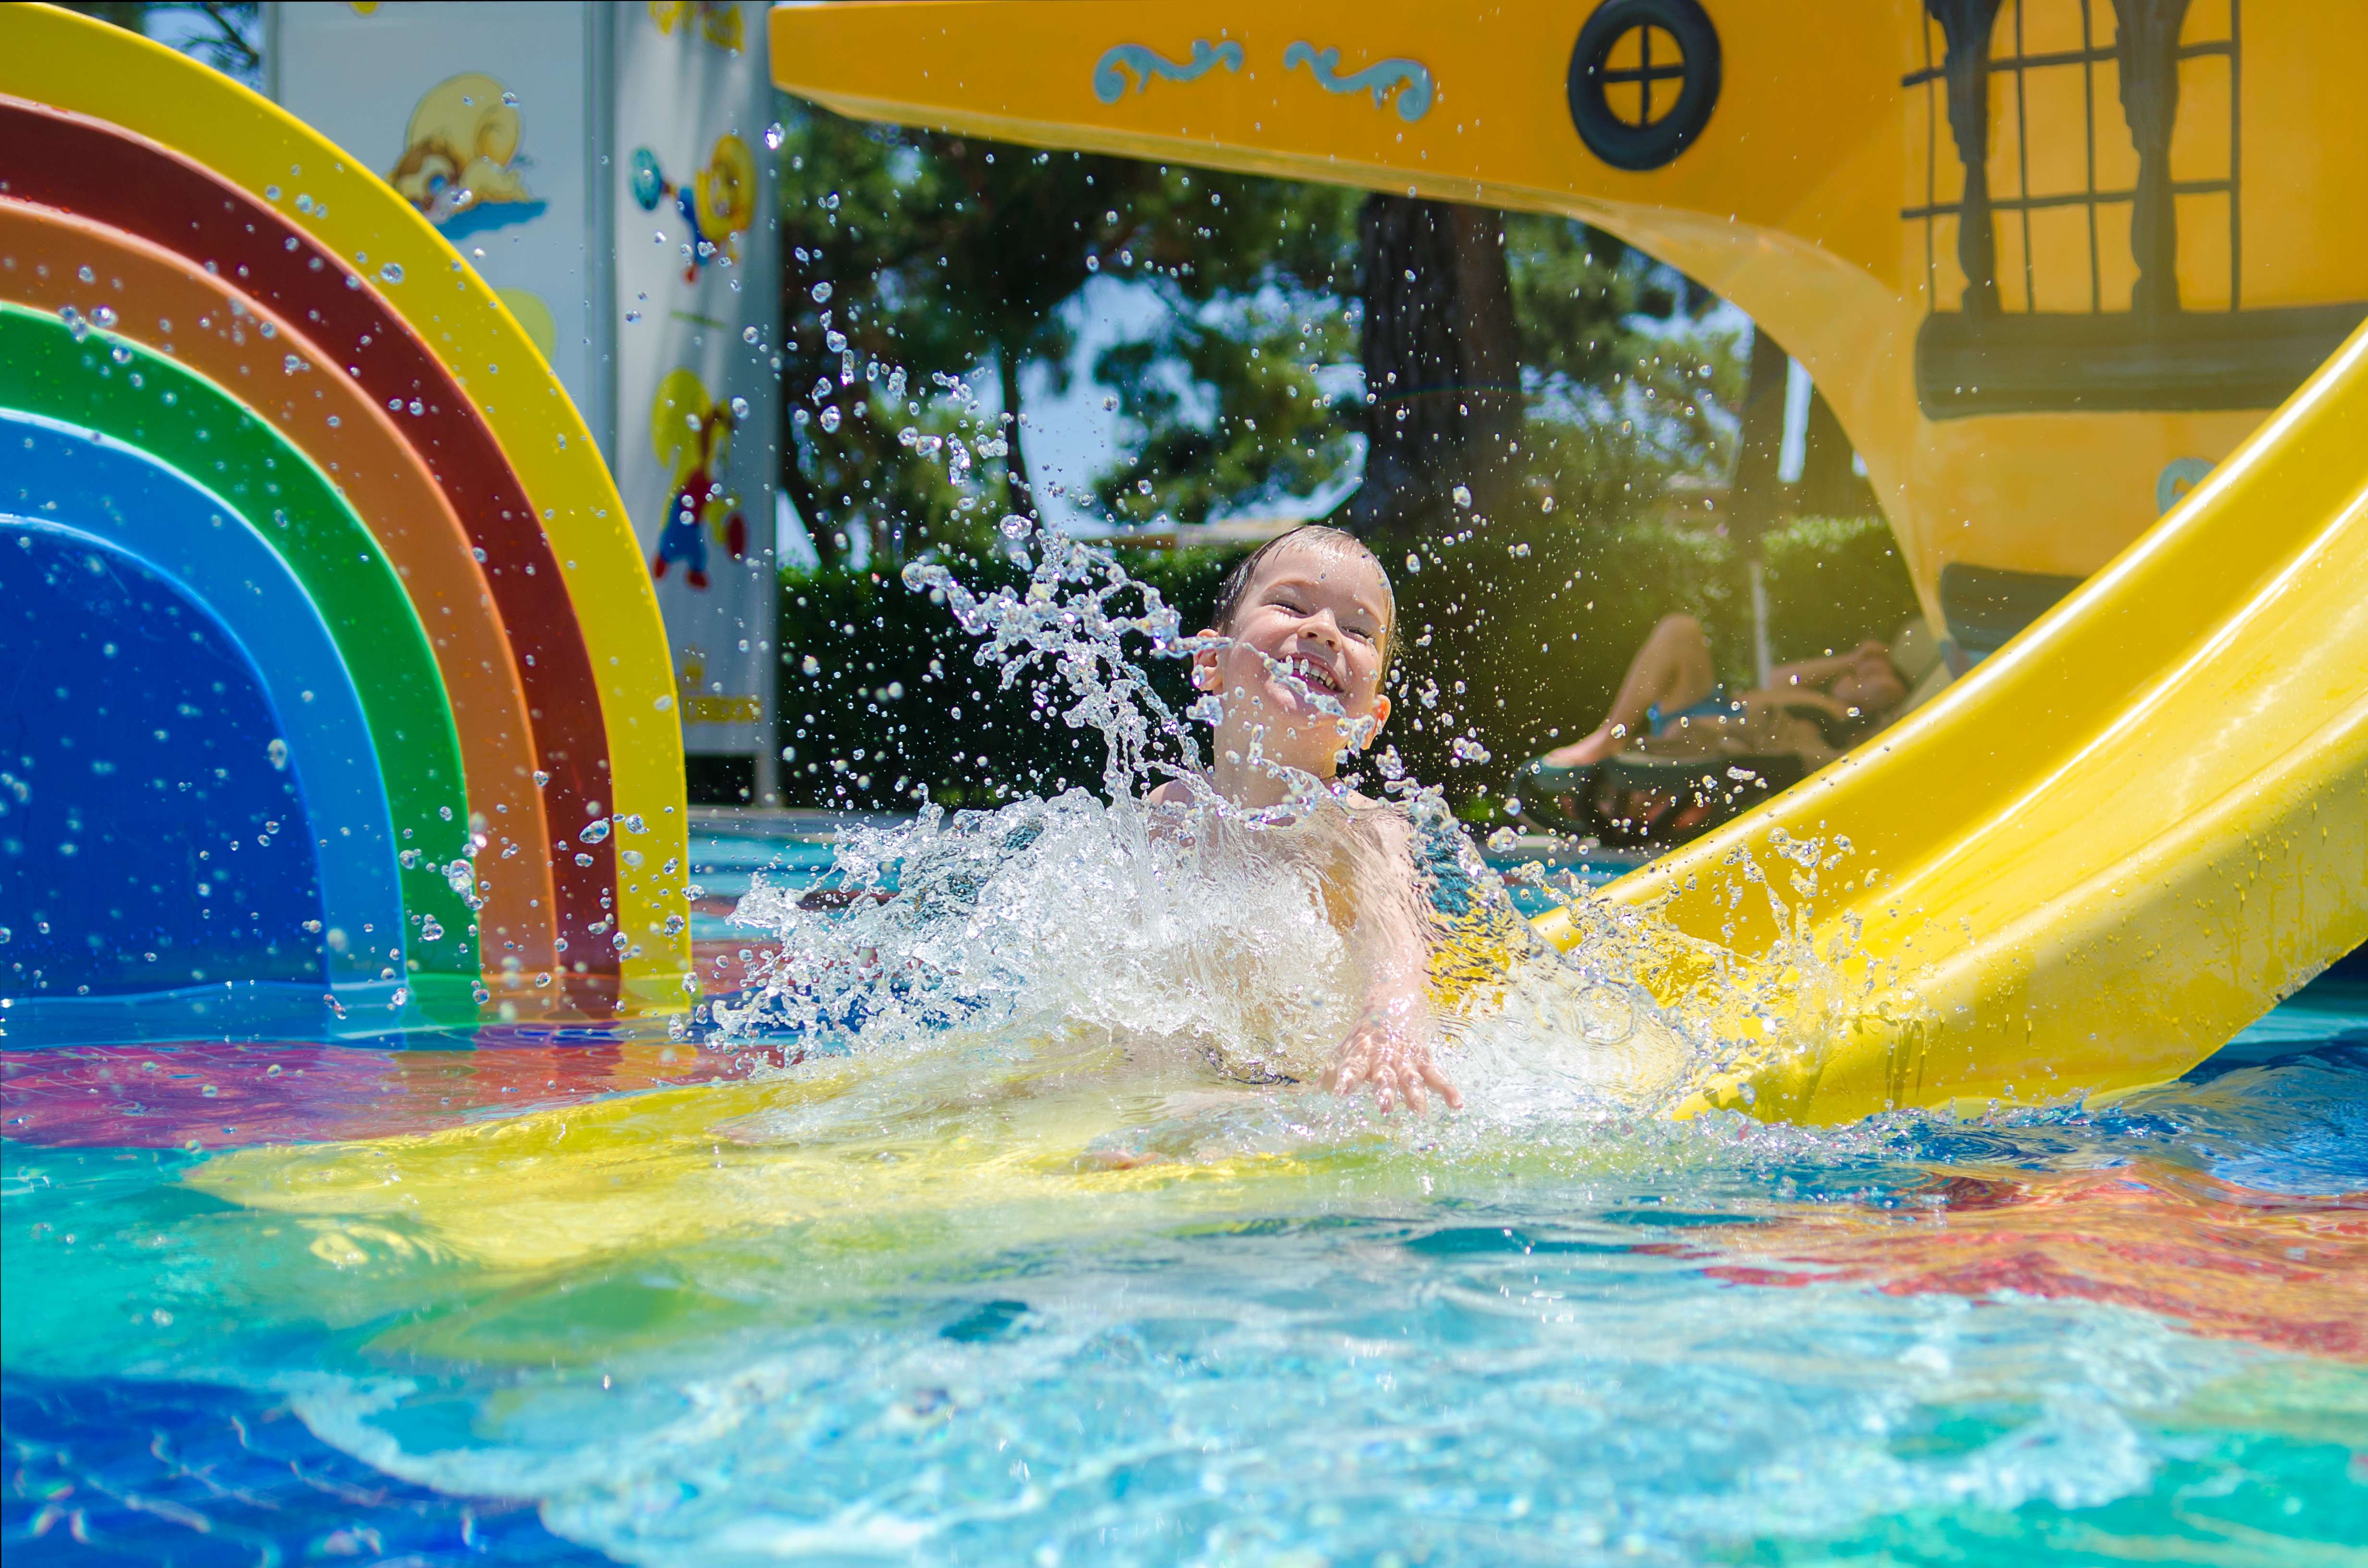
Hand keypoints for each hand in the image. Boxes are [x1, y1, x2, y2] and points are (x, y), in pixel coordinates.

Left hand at [1327, 1013, 1461, 1114]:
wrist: (1389, 1006)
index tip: (1340, 1095)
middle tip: (1386, 1109)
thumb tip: (1307, 1101)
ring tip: (1419, 1114)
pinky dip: (1448, 1090)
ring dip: (1415, 1096)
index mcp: (1360, 1057)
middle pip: (1385, 1077)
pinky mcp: (1423, 1060)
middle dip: (1386, 1093)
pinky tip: (1457, 1105)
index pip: (1350, 1069)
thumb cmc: (1361, 1040)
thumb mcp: (1341, 1054)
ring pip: (1412, 1079)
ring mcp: (1405, 1060)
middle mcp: (1383, 1059)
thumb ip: (1328, 1078)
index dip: (1345, 1081)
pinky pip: (1438, 1076)